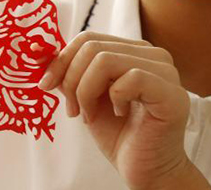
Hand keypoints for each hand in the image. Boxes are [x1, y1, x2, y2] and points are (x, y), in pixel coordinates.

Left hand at [39, 31, 207, 189]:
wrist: (146, 171)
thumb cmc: (119, 134)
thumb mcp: (86, 97)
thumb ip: (68, 74)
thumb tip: (38, 53)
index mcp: (133, 51)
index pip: (88, 38)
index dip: (62, 60)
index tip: (46, 84)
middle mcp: (153, 55)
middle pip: (93, 47)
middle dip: (72, 80)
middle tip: (73, 110)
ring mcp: (166, 72)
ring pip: (105, 60)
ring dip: (87, 91)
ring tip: (90, 115)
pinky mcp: (172, 93)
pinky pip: (131, 79)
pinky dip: (115, 98)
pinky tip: (119, 114)